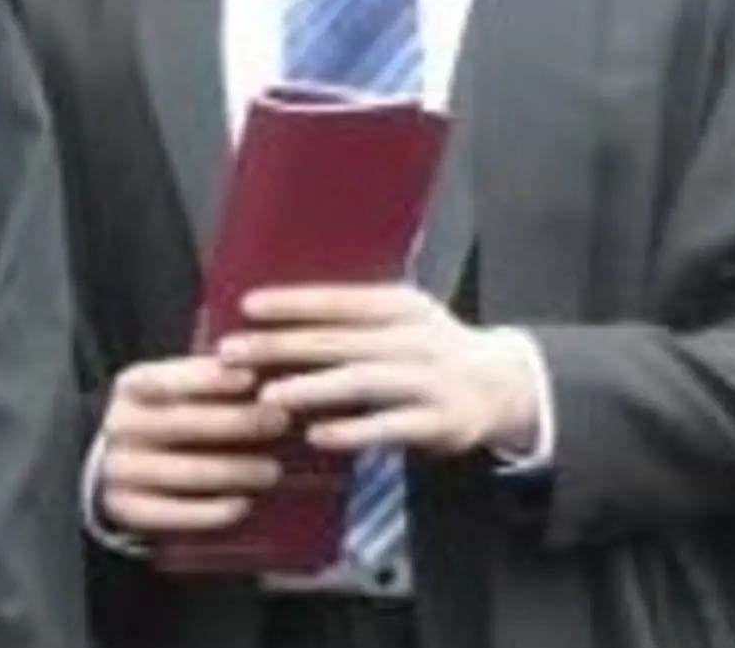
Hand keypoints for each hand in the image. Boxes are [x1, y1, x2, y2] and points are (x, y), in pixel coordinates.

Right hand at [98, 355, 288, 535]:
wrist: (124, 460)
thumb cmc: (170, 411)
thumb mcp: (181, 384)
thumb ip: (213, 375)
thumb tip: (267, 364)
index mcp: (131, 385)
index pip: (169, 379)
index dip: (210, 379)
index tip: (253, 378)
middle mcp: (118, 425)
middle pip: (180, 424)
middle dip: (236, 422)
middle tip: (281, 421)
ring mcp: (118, 470)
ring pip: (181, 472)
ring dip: (232, 471)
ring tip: (273, 470)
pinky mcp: (125, 509)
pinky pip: (170, 514)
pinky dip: (210, 512)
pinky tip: (244, 505)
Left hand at [217, 284, 540, 458]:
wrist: (499, 383)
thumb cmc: (430, 347)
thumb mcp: (401, 319)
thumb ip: (352, 318)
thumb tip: (279, 315)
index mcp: (401, 305)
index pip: (340, 299)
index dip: (294, 302)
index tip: (249, 306)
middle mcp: (414, 337)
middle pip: (340, 339)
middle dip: (283, 345)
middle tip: (234, 353)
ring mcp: (428, 379)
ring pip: (363, 380)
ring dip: (312, 387)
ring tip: (267, 395)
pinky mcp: (438, 421)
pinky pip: (390, 426)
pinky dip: (353, 431)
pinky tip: (317, 435)